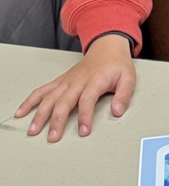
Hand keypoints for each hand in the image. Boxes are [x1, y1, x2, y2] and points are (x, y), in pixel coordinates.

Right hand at [17, 33, 135, 141]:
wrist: (106, 48)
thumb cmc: (116, 65)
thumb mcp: (128, 78)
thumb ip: (123, 96)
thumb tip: (117, 111)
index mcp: (95, 80)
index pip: (87, 100)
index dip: (84, 116)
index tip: (83, 131)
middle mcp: (77, 81)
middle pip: (64, 101)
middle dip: (57, 120)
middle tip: (53, 137)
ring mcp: (66, 81)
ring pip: (49, 97)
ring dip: (40, 114)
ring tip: (33, 130)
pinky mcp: (60, 82)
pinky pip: (42, 90)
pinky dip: (30, 101)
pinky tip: (22, 112)